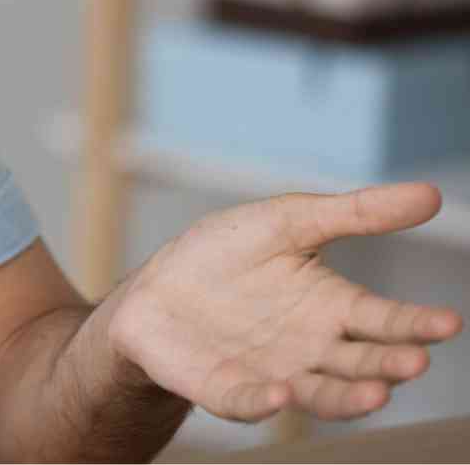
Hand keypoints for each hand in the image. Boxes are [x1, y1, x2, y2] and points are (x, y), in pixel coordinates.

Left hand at [107, 182, 462, 421]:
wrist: (155, 291)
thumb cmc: (226, 255)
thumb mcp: (288, 221)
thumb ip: (356, 214)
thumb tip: (431, 194)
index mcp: (333, 308)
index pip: (385, 320)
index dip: (416, 323)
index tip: (448, 322)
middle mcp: (313, 350)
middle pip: (362, 363)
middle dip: (390, 364)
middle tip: (416, 360)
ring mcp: (273, 374)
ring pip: (320, 394)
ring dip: (347, 397)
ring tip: (376, 393)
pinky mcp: (225, 390)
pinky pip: (248, 401)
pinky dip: (264, 402)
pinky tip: (281, 394)